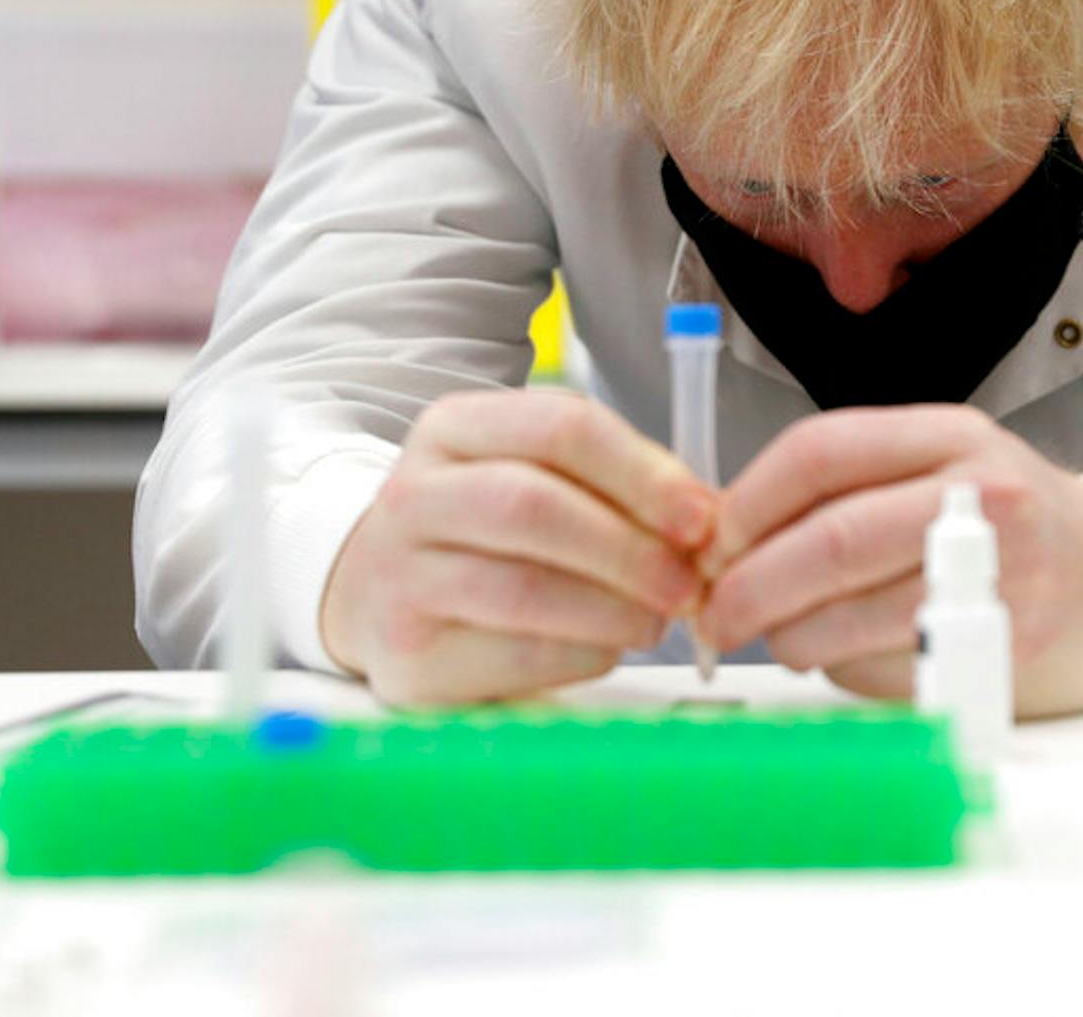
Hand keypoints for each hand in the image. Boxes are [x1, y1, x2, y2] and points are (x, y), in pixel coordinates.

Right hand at [320, 390, 712, 705]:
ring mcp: (398, 577)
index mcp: (453, 430)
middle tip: (689, 582)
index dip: (641, 472)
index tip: (700, 515)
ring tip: (656, 618)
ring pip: (524, 588)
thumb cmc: (482, 532)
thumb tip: (709, 519)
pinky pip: (518, 655)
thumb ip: (614, 485)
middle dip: (629, 547)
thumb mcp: (532, 477)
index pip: (558, 427)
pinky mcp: (408, 656)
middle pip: (533, 506)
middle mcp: (413, 495)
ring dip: (614, 609)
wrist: (373, 594)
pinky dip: (584, 653)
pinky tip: (607, 646)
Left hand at [695, 406, 1082, 716]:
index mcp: (948, 436)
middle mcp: (980, 495)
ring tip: (783, 641)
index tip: (706, 544)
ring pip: (851, 616)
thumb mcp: (943, 470)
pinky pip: (893, 671)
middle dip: (749, 586)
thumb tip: (725, 543)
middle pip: (829, 540)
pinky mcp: (1007, 647)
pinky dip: (850, 674)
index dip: (745, 503)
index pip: (818, 454)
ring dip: (791, 640)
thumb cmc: (1018, 526)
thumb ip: (849, 490)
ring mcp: (1000, 574)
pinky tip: (857, 661)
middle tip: (715, 616)